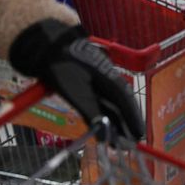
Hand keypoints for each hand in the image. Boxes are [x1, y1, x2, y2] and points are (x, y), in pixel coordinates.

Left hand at [10, 19, 144, 142]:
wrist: (45, 44)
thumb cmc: (60, 66)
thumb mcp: (75, 91)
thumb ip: (91, 112)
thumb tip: (105, 135)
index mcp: (108, 74)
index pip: (125, 98)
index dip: (133, 117)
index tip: (139, 134)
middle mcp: (106, 73)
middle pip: (120, 100)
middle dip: (126, 121)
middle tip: (131, 140)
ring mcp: (95, 74)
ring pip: (110, 99)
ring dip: (115, 118)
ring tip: (119, 137)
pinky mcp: (85, 76)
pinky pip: (100, 96)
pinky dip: (104, 111)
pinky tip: (103, 121)